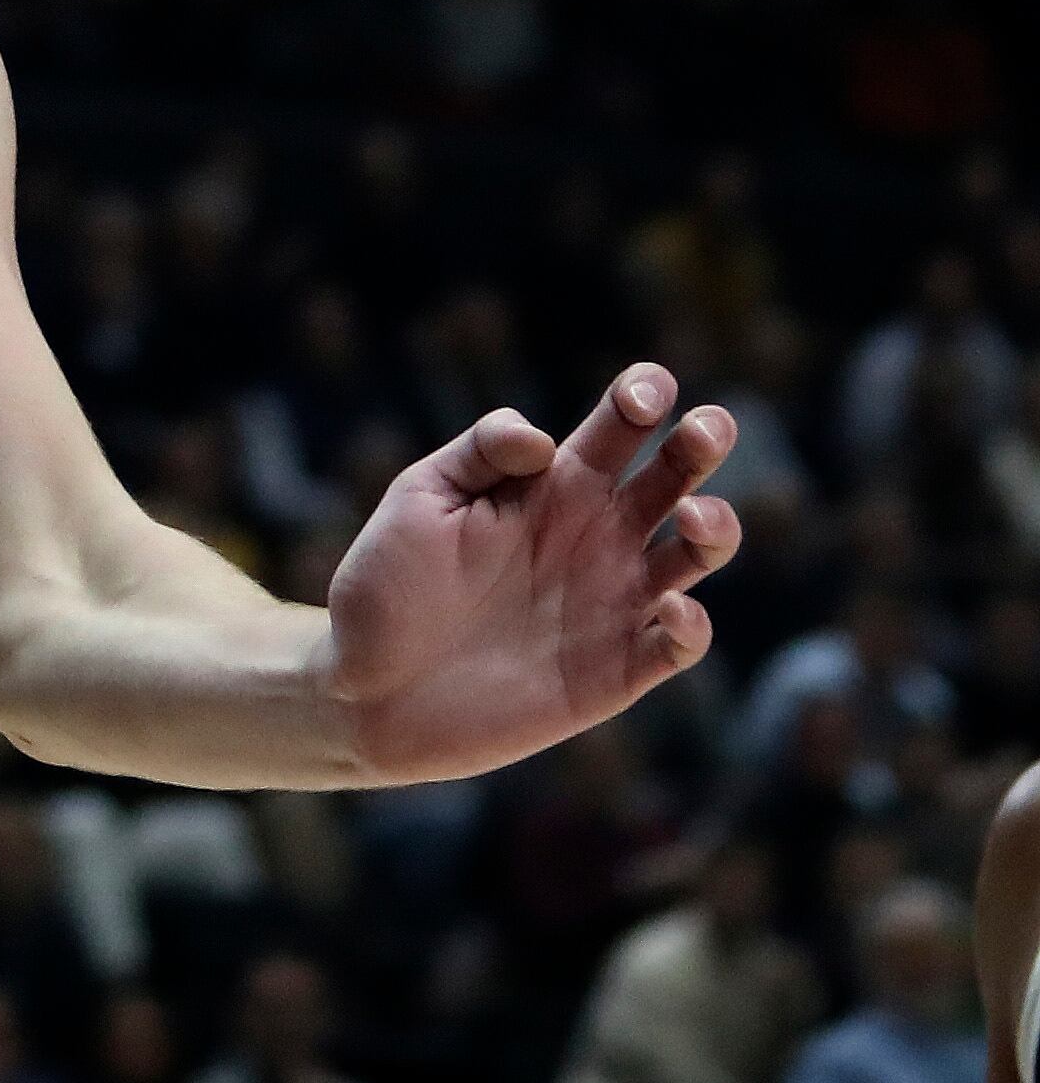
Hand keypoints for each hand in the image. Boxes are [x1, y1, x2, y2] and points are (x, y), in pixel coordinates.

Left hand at [320, 363, 739, 780]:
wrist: (367, 688)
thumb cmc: (388, 583)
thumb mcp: (421, 498)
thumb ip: (481, 453)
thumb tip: (545, 439)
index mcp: (551, 485)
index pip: (617, 428)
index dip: (643, 397)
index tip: (643, 394)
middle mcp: (594, 535)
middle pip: (674, 477)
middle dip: (702, 443)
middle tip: (707, 427)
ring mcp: (611, 601)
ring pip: (698, 553)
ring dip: (716, 527)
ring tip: (693, 516)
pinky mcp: (616, 670)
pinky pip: (680, 644)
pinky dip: (692, 627)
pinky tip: (672, 610)